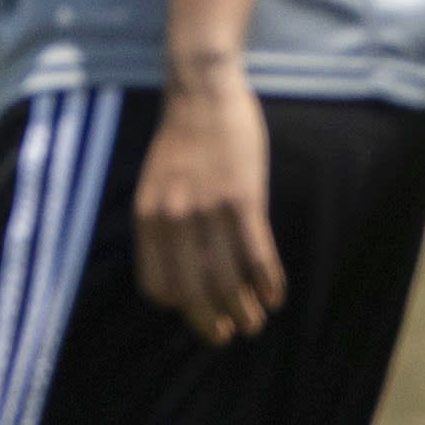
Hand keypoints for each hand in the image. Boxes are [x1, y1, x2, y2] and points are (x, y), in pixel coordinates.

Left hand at [133, 63, 284, 345]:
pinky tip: (275, 296)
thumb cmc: (182, 138)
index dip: (178, 306)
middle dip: (211, 321)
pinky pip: (257, 254)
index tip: (196, 309)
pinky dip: (268, 282)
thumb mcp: (157, 183)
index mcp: (149, 216)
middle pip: (194, 291)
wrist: (202, 90)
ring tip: (254, 322)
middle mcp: (174, 219)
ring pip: (228, 279)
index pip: (157, 285)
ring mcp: (209, 209)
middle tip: (227, 334)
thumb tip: (183, 268)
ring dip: (244, 309)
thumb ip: (164, 222)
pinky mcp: (243, 198)